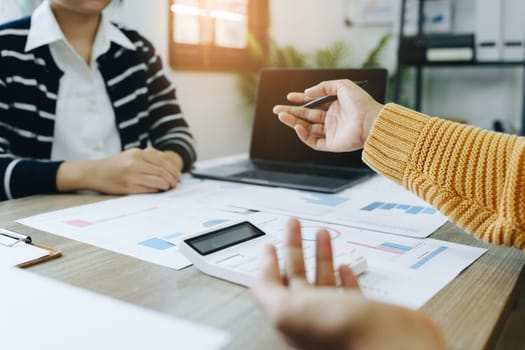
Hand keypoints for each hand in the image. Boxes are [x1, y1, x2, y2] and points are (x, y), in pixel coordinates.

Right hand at [56, 147, 183, 194]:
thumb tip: (167, 165)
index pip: (162, 161)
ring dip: (166, 185)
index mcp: (137, 153)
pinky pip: (148, 189)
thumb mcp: (130, 155)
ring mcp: (131, 175)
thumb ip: (147, 157)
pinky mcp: (128, 187)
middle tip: (176, 183)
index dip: (173, 168)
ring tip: (169, 187)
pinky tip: (159, 190)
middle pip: (162, 171)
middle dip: (172, 178)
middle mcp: (135, 163)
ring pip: (157, 180)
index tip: (178, 174)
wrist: (94, 172)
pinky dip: (157, 189)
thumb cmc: (114, 165)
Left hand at [251, 218, 447, 349]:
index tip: (270, 245)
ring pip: (324, 279)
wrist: (388, 345)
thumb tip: (261, 273)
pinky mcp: (363, 314)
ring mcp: (339, 315)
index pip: (274, 286)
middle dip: (294, 247)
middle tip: (294, 225)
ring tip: (321, 234)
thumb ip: (267, 291)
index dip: (270, 264)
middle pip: (298, 276)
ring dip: (320, 254)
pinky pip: (350, 292)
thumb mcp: (286, 311)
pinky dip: (345, 277)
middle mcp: (314, 317)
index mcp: (293, 317)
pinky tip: (343, 266)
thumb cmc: (340, 334)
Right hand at [273, 79, 383, 151]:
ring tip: (282, 116)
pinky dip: (304, 135)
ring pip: (307, 128)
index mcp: (335, 106)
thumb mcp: (342, 85)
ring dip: (293, 122)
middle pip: (307, 116)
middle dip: (291, 112)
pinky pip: (313, 141)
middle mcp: (332, 120)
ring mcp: (331, 132)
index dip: (300, 100)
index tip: (289, 97)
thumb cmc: (361, 102)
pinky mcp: (331, 144)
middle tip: (277, 110)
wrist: (371, 121)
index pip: (313, 104)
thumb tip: (307, 93)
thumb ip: (323, 87)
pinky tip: (297, 127)